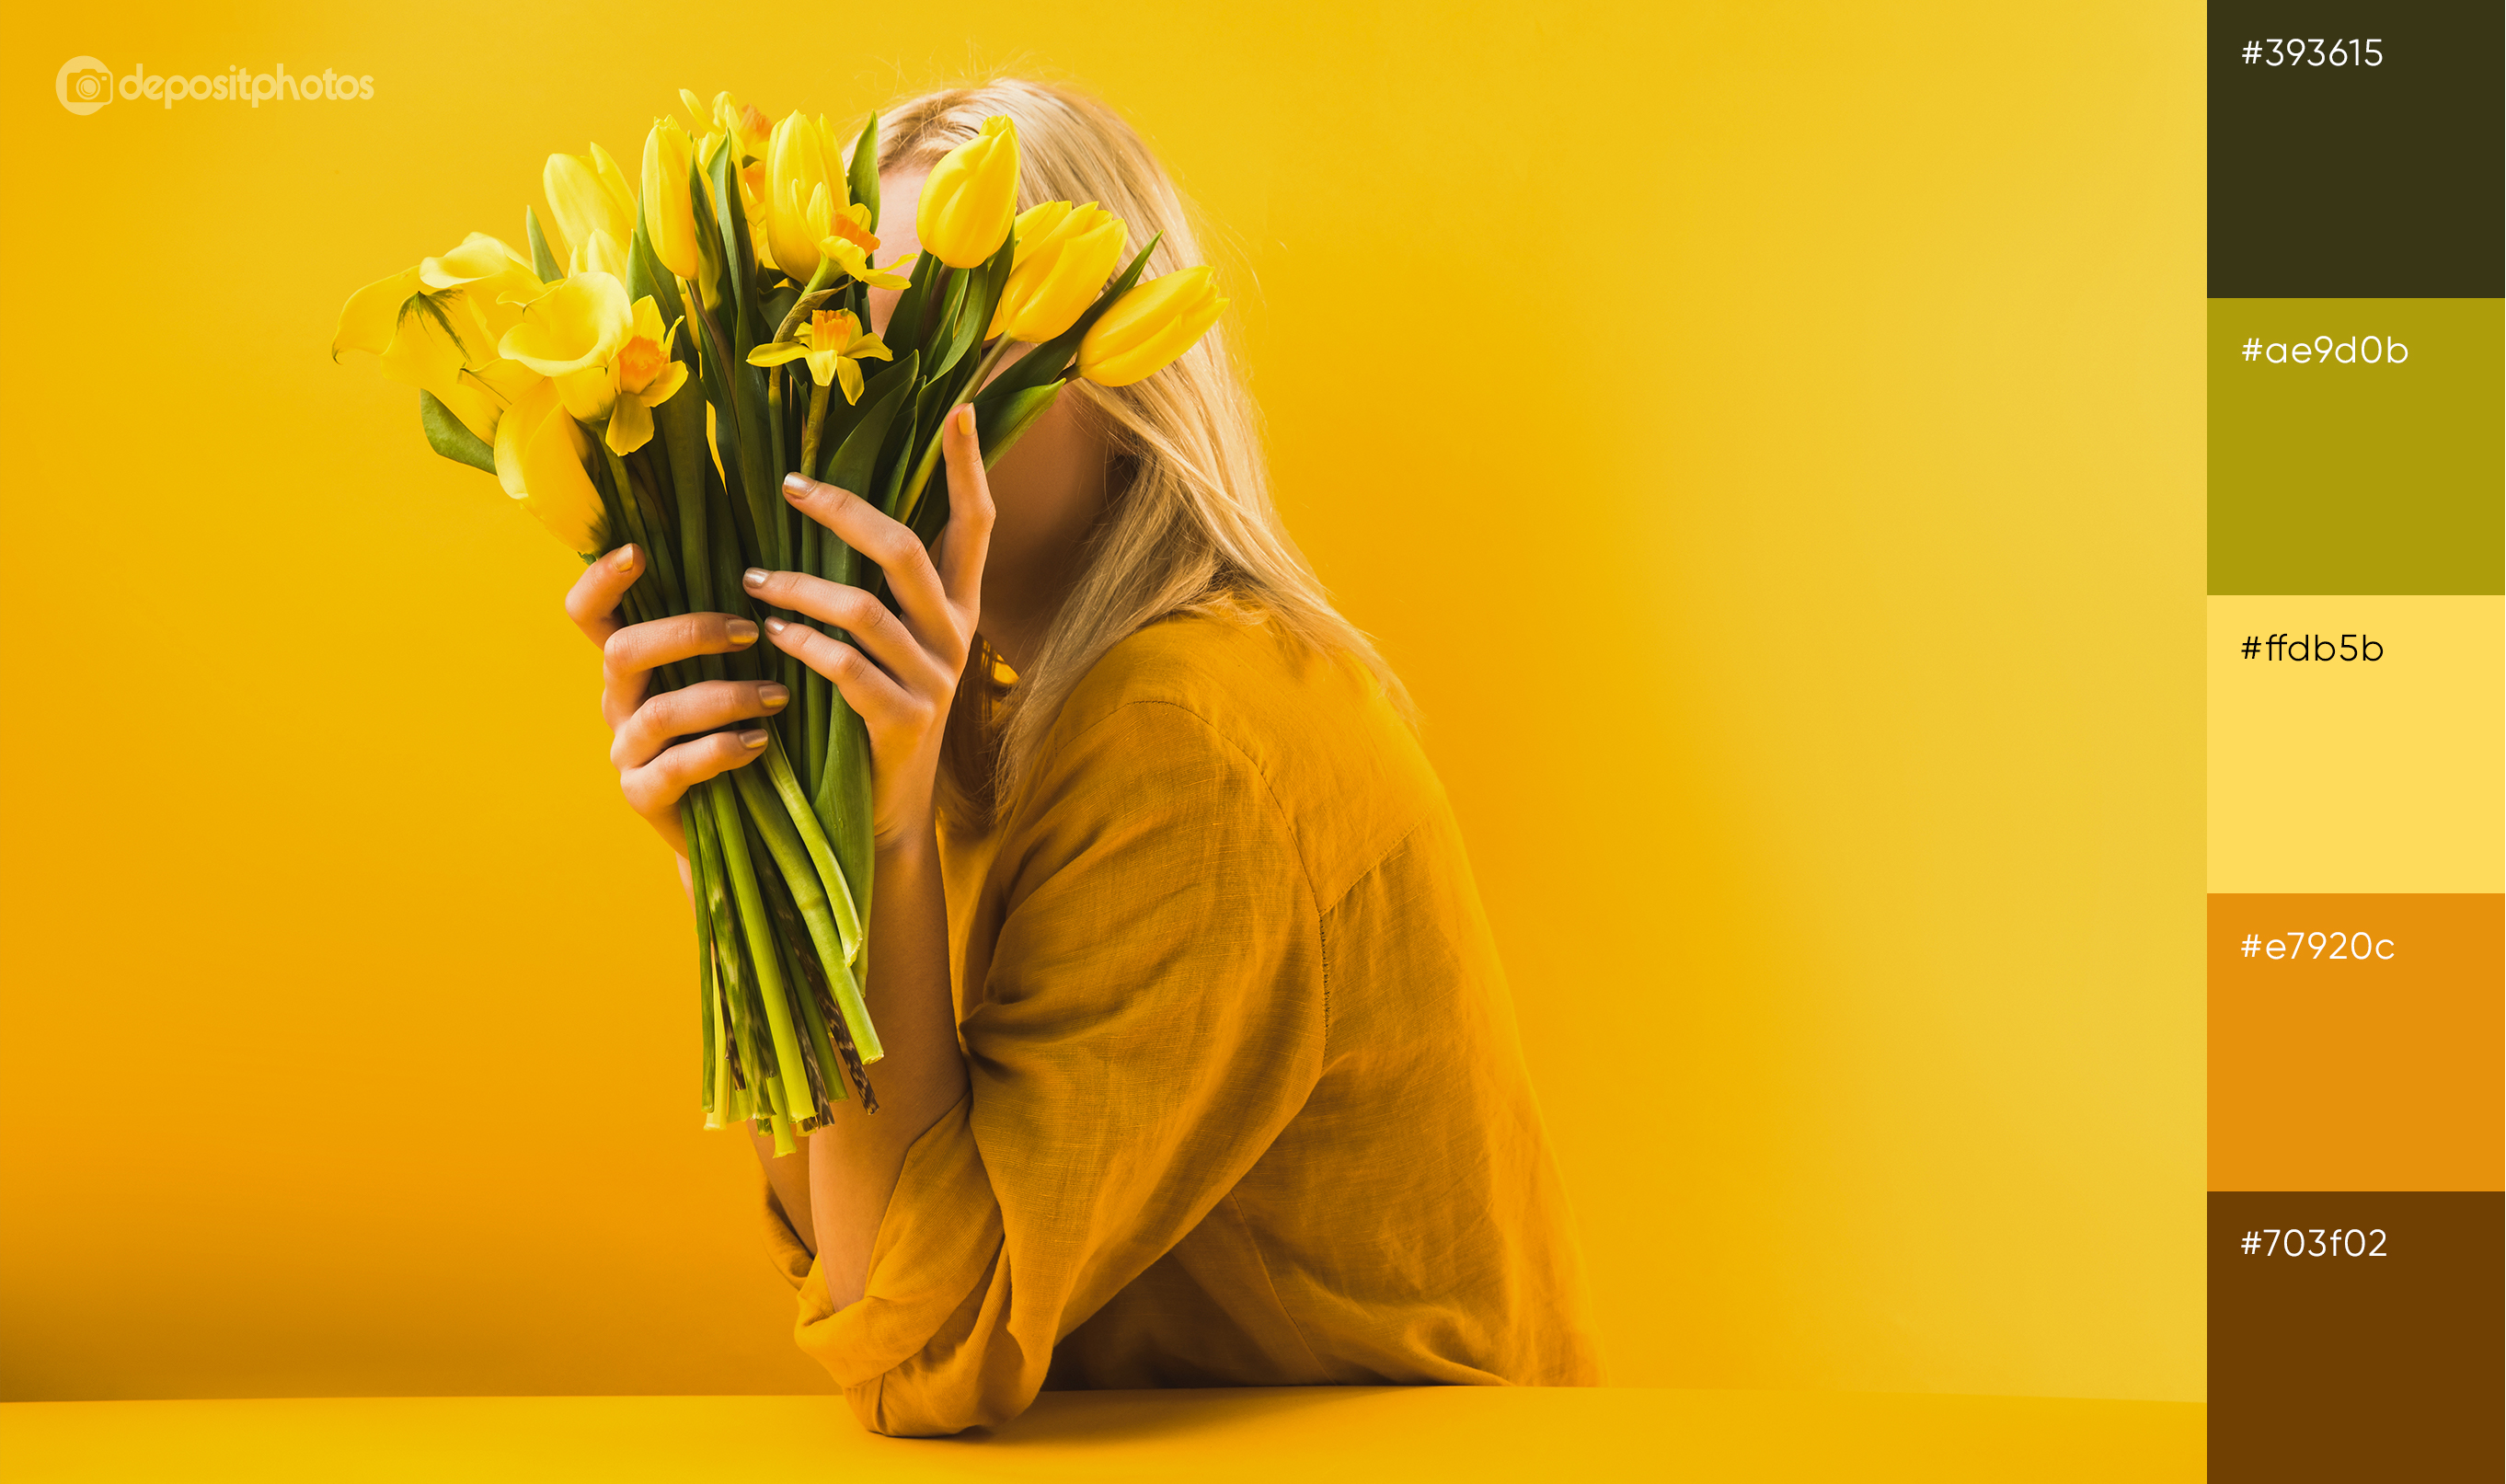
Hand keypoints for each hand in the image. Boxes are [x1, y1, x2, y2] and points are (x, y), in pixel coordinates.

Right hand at [563, 545, 789, 855]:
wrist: (738, 821)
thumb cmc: (736, 726)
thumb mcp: (725, 674)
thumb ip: (726, 632)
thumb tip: (764, 571)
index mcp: (630, 664)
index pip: (588, 613)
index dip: (599, 579)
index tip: (637, 551)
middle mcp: (618, 701)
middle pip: (624, 651)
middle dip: (688, 633)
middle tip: (751, 632)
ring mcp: (626, 750)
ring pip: (658, 711)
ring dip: (724, 697)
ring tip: (777, 697)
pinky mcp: (643, 795)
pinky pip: (674, 767)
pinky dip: (720, 750)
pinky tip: (759, 742)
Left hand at [750, 404, 993, 848]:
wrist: (886, 813)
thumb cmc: (871, 714)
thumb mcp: (887, 646)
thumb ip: (872, 587)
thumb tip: (821, 510)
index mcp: (959, 607)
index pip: (976, 524)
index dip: (968, 467)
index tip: (957, 408)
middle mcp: (957, 636)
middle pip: (907, 551)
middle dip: (844, 512)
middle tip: (787, 488)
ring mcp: (935, 681)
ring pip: (867, 610)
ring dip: (801, 589)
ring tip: (751, 580)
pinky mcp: (904, 723)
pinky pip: (848, 670)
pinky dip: (805, 647)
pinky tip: (770, 636)